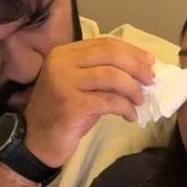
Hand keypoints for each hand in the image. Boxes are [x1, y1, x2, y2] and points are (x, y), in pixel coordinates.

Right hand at [24, 37, 154, 167]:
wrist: (35, 142)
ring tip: (140, 102)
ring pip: (111, 76)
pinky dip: (125, 108)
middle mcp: (62, 63)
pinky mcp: (72, 105)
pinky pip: (109, 101)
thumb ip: (101, 72)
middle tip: (151, 80)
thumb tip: (140, 69)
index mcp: (64, 53)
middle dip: (136, 66)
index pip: (104, 43)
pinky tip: (130, 116)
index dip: (131, 51)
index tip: (150, 62)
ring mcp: (65, 83)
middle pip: (110, 54)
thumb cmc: (61, 114)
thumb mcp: (79, 85)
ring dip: (132, 89)